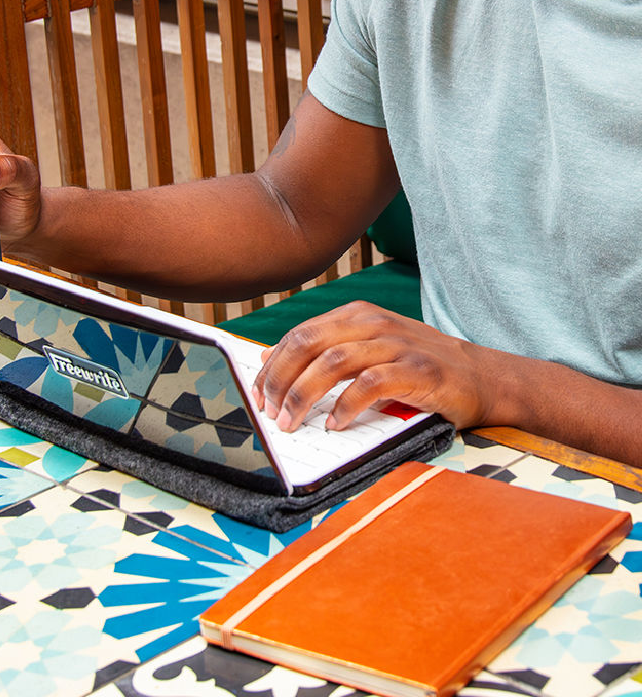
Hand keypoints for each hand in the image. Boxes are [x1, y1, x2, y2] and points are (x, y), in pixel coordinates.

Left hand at [251, 301, 504, 431]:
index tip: (258, 395)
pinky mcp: (417, 369)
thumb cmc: (417, 367)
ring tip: (292, 423)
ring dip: (304, 396)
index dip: (272, 366)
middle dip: (279, 380)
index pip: (298, 335)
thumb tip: (274, 364)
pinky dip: (346, 406)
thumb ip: (329, 351)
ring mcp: (395, 344)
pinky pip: (369, 385)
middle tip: (269, 413)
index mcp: (355, 315)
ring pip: (332, 363)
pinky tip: (335, 425)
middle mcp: (372, 323)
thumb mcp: (369, 349)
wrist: (481, 377)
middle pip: (307, 344)